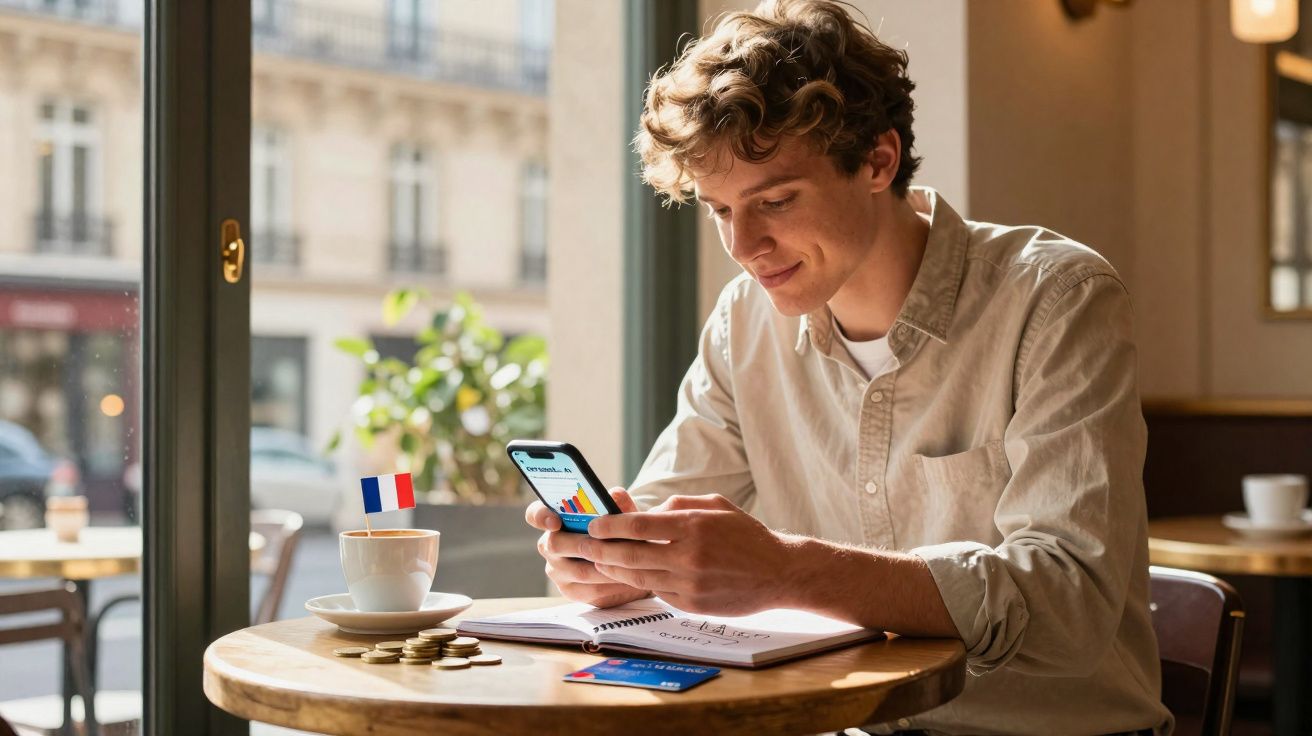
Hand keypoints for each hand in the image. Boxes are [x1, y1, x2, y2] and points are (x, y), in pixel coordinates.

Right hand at [525, 488, 649, 607]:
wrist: (629, 556)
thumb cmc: (618, 528)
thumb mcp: (621, 512)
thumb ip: (618, 503)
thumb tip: (616, 494)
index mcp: (554, 519)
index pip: (535, 514)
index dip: (540, 516)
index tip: (555, 521)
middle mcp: (550, 544)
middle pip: (555, 545)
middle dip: (583, 544)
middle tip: (607, 543)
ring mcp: (558, 570)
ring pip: (578, 571)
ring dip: (604, 566)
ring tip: (628, 562)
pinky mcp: (571, 591)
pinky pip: (590, 590)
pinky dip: (611, 584)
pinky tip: (628, 579)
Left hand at [578, 494, 801, 615]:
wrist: (779, 573)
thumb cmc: (745, 535)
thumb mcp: (715, 506)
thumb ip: (677, 507)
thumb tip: (643, 514)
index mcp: (693, 527)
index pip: (639, 526)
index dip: (610, 526)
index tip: (593, 524)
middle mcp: (688, 557)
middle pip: (631, 555)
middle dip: (600, 550)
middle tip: (581, 545)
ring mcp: (689, 584)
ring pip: (639, 577)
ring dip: (613, 569)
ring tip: (597, 561)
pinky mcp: (692, 605)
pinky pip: (657, 592)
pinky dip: (642, 582)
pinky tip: (630, 574)